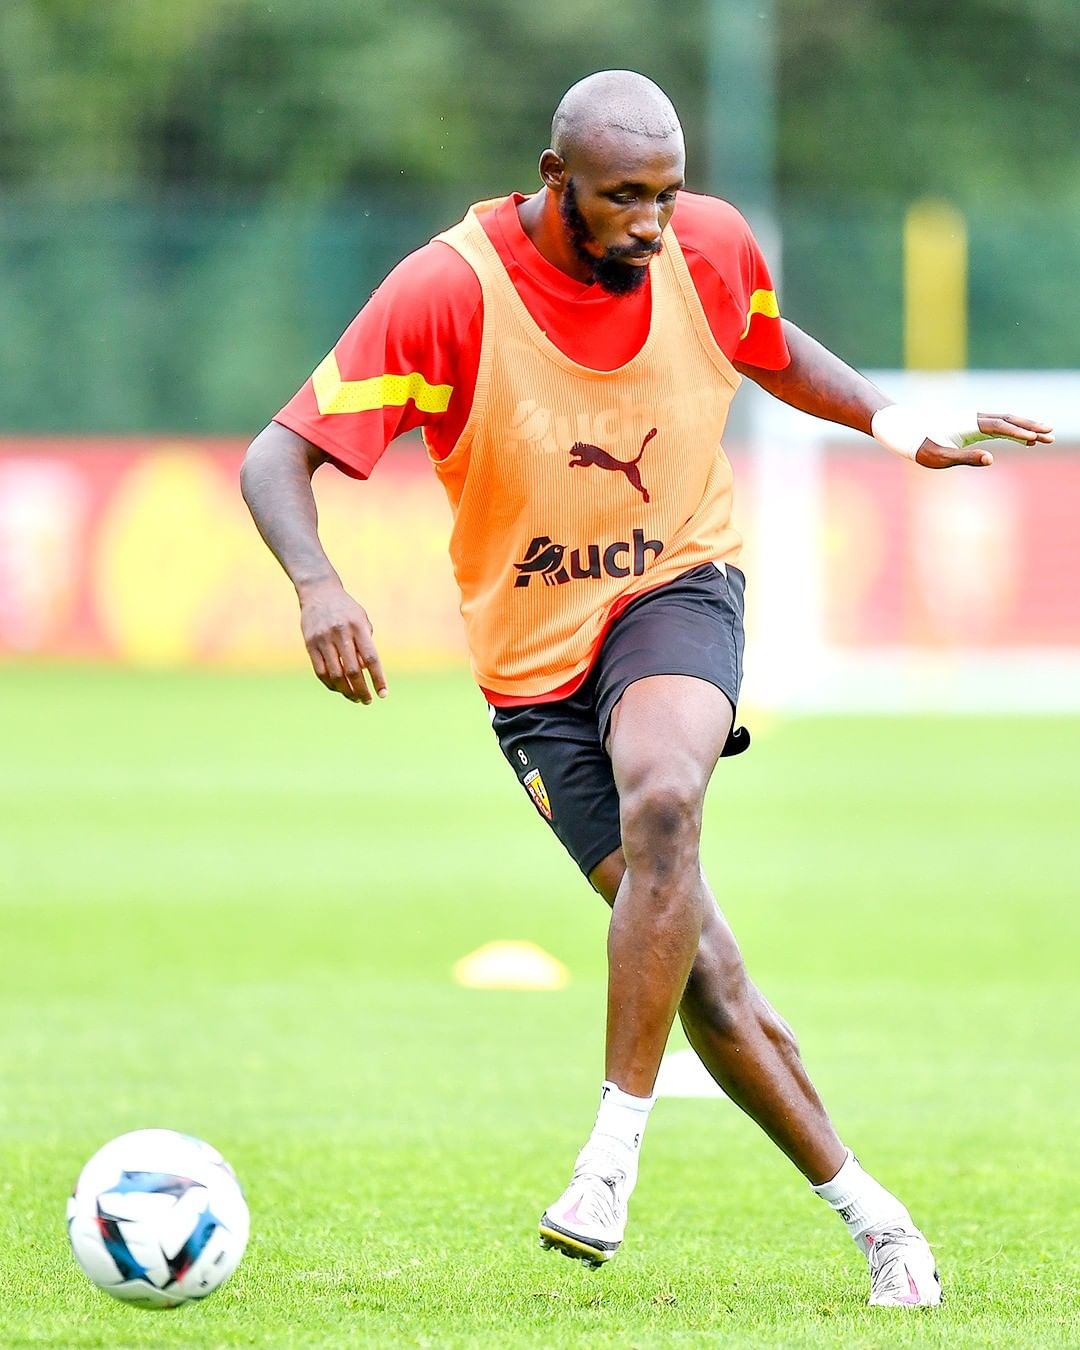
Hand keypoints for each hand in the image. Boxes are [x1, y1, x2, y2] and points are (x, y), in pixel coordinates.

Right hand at [298, 578, 386, 703]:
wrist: (319, 592)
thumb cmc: (346, 610)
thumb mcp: (362, 620)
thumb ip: (366, 644)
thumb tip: (364, 671)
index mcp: (358, 627)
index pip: (371, 659)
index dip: (377, 678)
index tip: (383, 694)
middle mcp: (341, 633)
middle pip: (353, 670)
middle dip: (362, 690)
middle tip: (368, 701)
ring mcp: (323, 639)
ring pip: (335, 674)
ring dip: (346, 691)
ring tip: (355, 698)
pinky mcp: (310, 644)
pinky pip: (320, 671)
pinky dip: (330, 684)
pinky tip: (339, 689)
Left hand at [916, 413, 1054, 468]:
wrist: (903, 430)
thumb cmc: (919, 446)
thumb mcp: (940, 457)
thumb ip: (966, 458)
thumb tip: (991, 459)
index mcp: (968, 424)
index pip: (1000, 426)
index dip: (1019, 432)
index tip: (1036, 438)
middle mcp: (973, 418)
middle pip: (1009, 420)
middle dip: (1030, 426)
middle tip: (1051, 434)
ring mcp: (973, 421)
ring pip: (1006, 422)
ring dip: (1026, 428)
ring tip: (1045, 437)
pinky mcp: (971, 426)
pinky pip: (998, 427)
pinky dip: (1014, 432)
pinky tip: (1024, 441)